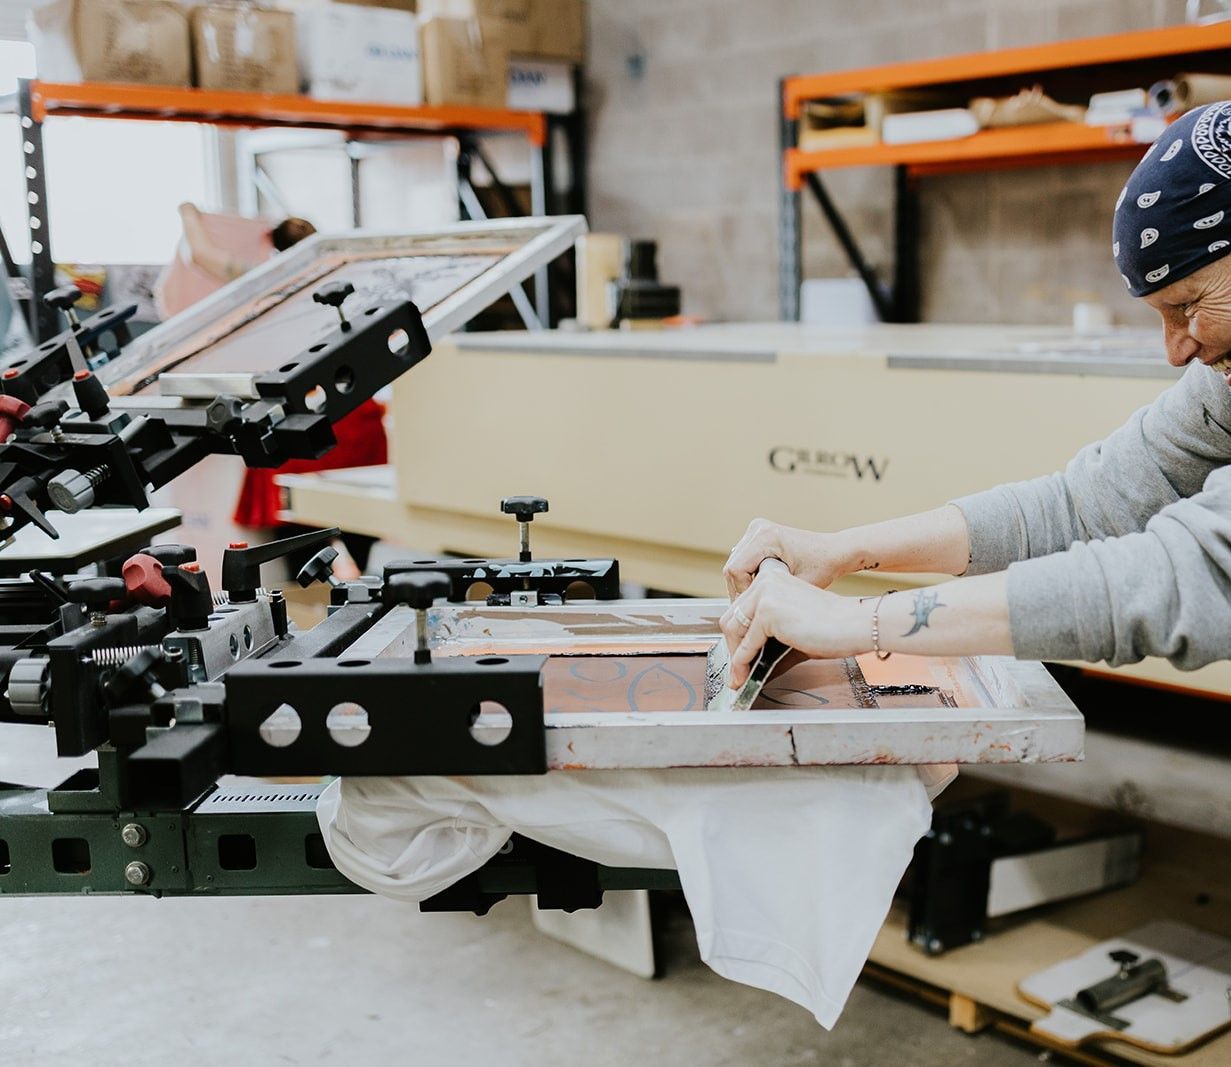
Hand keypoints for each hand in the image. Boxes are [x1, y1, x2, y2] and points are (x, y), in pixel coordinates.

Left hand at [719, 570, 867, 688]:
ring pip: (733, 629)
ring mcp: (765, 595)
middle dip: (732, 646)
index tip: (738, 655)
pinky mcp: (768, 612)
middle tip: (738, 669)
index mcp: (771, 578)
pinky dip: (742, 662)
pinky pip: (746, 644)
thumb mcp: (791, 632)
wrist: (854, 625)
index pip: (741, 608)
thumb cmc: (831, 627)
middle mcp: (765, 581)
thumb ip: (767, 643)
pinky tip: (745, 675)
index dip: (737, 635)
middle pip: (732, 618)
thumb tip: (747, 667)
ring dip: (734, 657)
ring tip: (740, 676)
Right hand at [723, 518, 850, 598]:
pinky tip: (761, 588)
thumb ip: (767, 595)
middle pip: (731, 567)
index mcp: (766, 536)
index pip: (735, 570)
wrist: (834, 551)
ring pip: (734, 565)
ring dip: (742, 584)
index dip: (742, 592)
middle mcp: (758, 529)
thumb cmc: (821, 567)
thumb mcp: (794, 586)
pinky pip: (741, 560)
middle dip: (740, 590)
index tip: (756, 606)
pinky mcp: (757, 535)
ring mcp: (756, 530)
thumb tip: (748, 612)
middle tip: (754, 608)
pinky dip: (747, 576)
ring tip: (759, 599)